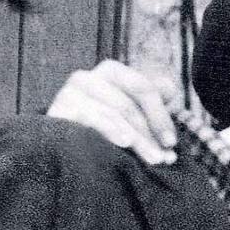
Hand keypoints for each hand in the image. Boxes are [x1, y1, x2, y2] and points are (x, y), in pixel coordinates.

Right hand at [47, 60, 178, 165]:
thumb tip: (170, 88)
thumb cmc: (105, 124)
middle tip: (164, 157)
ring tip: (152, 158)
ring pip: (113, 114)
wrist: (63, 142)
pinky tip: (125, 142)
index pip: (142, 88)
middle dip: (149, 133)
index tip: (171, 141)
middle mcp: (89, 77)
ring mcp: (71, 91)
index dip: (160, 115)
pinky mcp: (59, 108)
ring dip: (137, 139)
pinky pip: (91, 118)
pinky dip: (110, 130)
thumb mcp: (133, 112)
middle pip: (128, 105)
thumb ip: (153, 101)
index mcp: (111, 71)